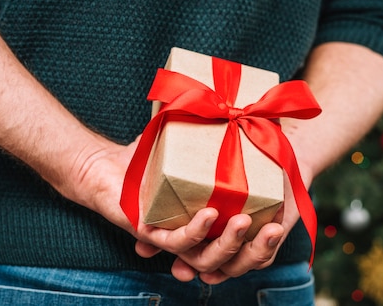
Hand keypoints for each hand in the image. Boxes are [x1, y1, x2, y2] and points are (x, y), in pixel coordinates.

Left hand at [62, 137, 280, 281]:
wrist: (100, 163)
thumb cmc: (144, 159)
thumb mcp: (185, 148)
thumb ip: (209, 143)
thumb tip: (240, 123)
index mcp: (206, 225)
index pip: (243, 247)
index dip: (264, 245)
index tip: (282, 224)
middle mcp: (190, 238)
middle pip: (232, 260)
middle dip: (256, 249)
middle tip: (273, 229)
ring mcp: (170, 238)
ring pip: (208, 258)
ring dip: (229, 244)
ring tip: (244, 223)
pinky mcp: (148, 232)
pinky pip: (176, 240)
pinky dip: (194, 231)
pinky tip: (209, 215)